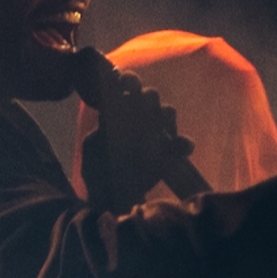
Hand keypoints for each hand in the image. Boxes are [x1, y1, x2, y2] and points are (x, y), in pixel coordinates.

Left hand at [75, 49, 195, 212]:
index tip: (124, 83)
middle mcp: (141, 118)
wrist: (113, 197)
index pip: (128, 87)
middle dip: (145, 95)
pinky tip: (181, 147)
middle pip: (150, 95)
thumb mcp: (92, 149)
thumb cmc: (98, 169)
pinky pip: (183, 144)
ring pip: (167, 112)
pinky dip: (183, 144)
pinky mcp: (170, 153)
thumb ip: (98, 132)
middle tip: (139, 103)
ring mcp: (158, 134)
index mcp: (120, 112)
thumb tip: (106, 118)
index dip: (128, 81)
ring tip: (154, 126)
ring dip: (163, 115)